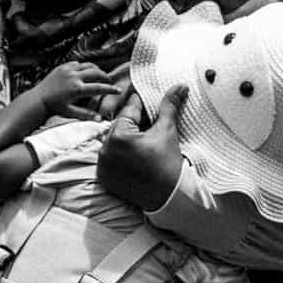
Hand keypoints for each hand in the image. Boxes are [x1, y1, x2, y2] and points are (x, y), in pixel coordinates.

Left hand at [33, 62, 121, 120]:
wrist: (38, 99)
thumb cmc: (54, 108)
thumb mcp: (70, 112)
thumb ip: (86, 115)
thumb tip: (100, 120)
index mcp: (77, 89)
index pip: (99, 88)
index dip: (111, 89)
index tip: (119, 90)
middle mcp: (74, 77)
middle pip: (96, 73)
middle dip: (105, 76)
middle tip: (109, 81)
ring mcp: (68, 70)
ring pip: (88, 65)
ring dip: (96, 69)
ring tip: (99, 75)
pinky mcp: (62, 67)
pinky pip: (77, 63)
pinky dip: (84, 67)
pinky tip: (85, 72)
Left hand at [98, 85, 186, 210]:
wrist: (168, 196)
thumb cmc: (168, 163)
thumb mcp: (167, 131)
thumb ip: (168, 106)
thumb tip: (179, 86)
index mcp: (119, 136)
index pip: (129, 111)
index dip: (141, 104)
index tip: (148, 99)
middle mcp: (105, 150)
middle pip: (120, 126)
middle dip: (134, 122)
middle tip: (148, 120)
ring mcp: (103, 165)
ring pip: (113, 141)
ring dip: (126, 138)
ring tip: (143, 140)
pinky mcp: (104, 177)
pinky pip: (109, 158)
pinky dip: (119, 154)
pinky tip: (134, 154)